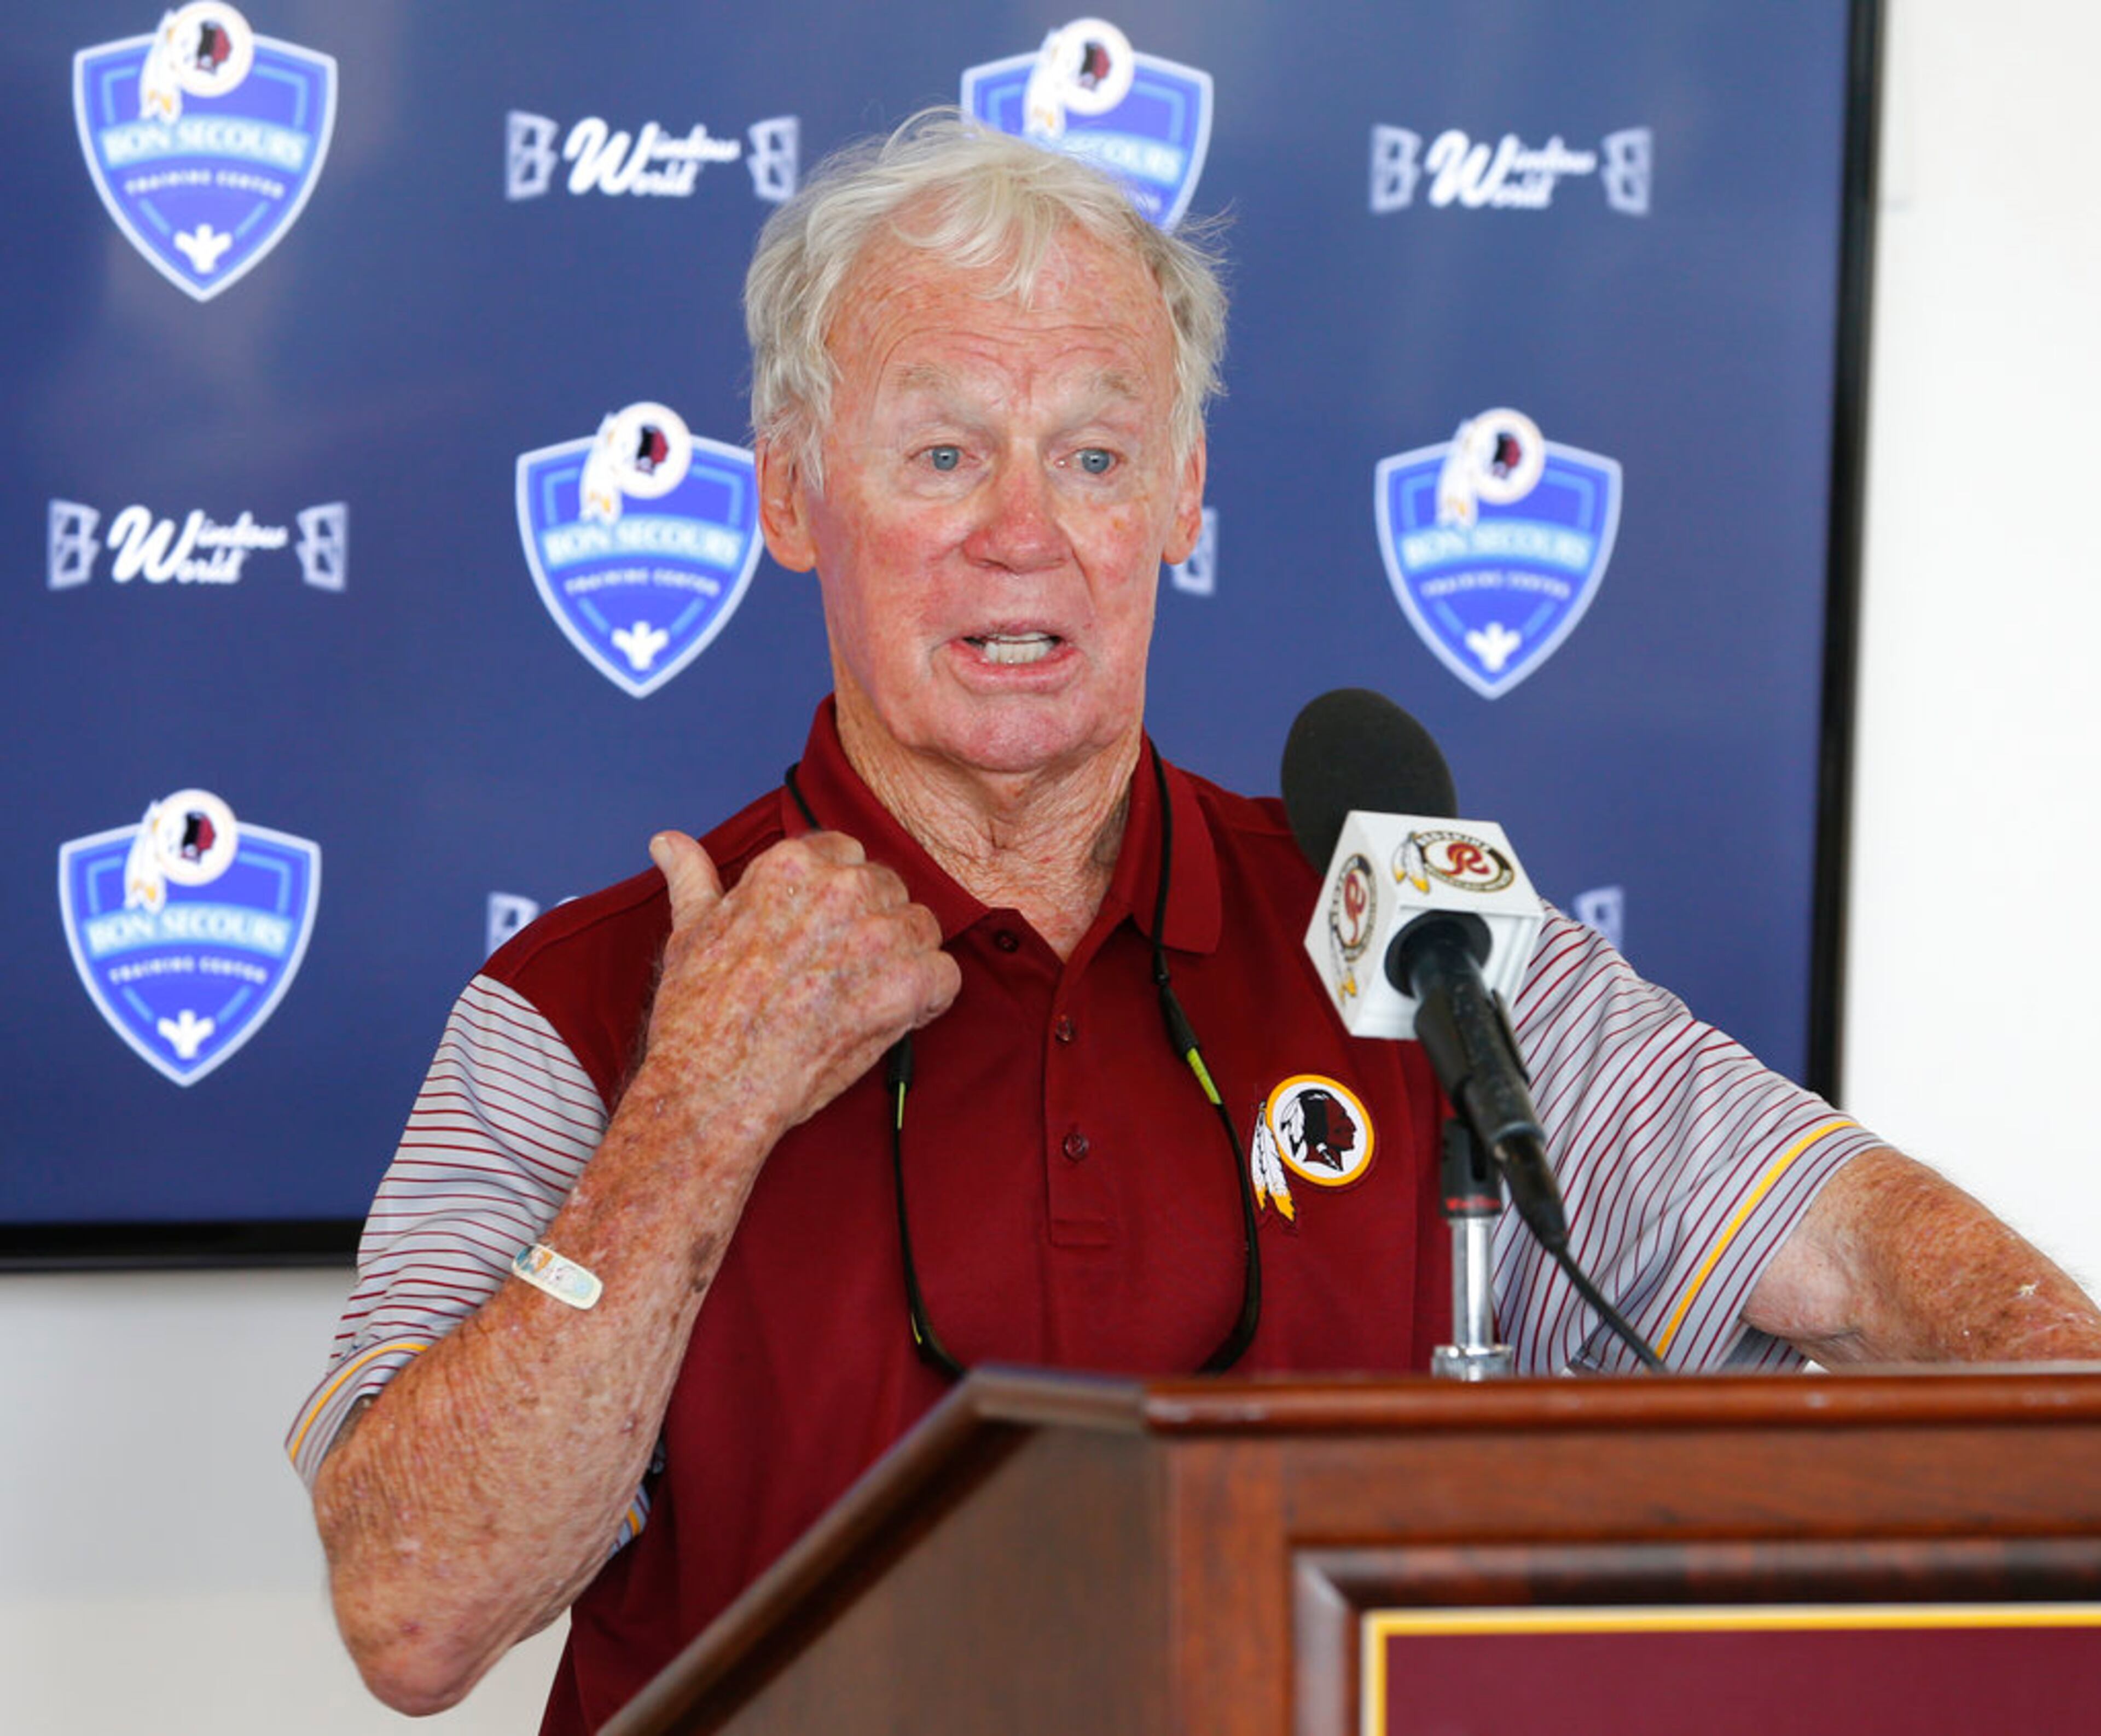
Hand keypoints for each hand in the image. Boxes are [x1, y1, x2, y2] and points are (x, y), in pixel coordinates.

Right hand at [641, 829, 960, 1145]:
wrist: (715, 1085)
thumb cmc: (700, 1014)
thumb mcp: (689, 931)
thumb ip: (693, 877)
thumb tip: (668, 841)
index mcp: (792, 864)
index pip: (846, 855)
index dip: (838, 899)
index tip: (821, 934)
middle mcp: (842, 888)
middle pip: (888, 890)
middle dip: (872, 928)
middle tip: (837, 975)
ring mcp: (877, 936)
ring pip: (921, 930)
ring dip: (903, 961)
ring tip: (861, 999)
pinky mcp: (905, 986)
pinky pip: (945, 976)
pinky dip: (928, 1001)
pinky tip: (889, 1019)